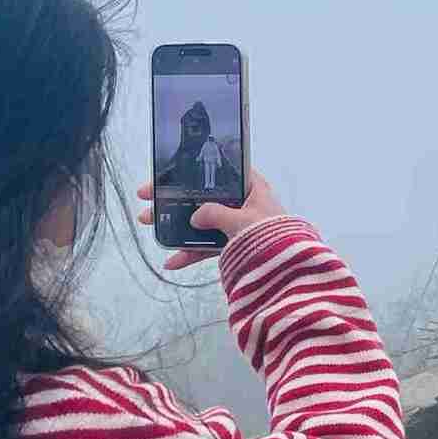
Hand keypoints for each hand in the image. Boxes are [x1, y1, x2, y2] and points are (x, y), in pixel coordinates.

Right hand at [137, 167, 286, 271]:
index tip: (168, 172)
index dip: (194, 169)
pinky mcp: (233, 245)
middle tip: (148, 199)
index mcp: (252, 187)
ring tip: (150, 224)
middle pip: (202, 195)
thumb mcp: (242, 220)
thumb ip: (215, 213)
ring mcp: (236, 225)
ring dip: (174, 225)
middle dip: (173, 199)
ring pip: (200, 221)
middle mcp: (243, 203)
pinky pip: (206, 246)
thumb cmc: (274, 237)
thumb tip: (195, 216)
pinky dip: (189, 253)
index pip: (219, 170)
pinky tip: (172, 262)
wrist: (289, 269)